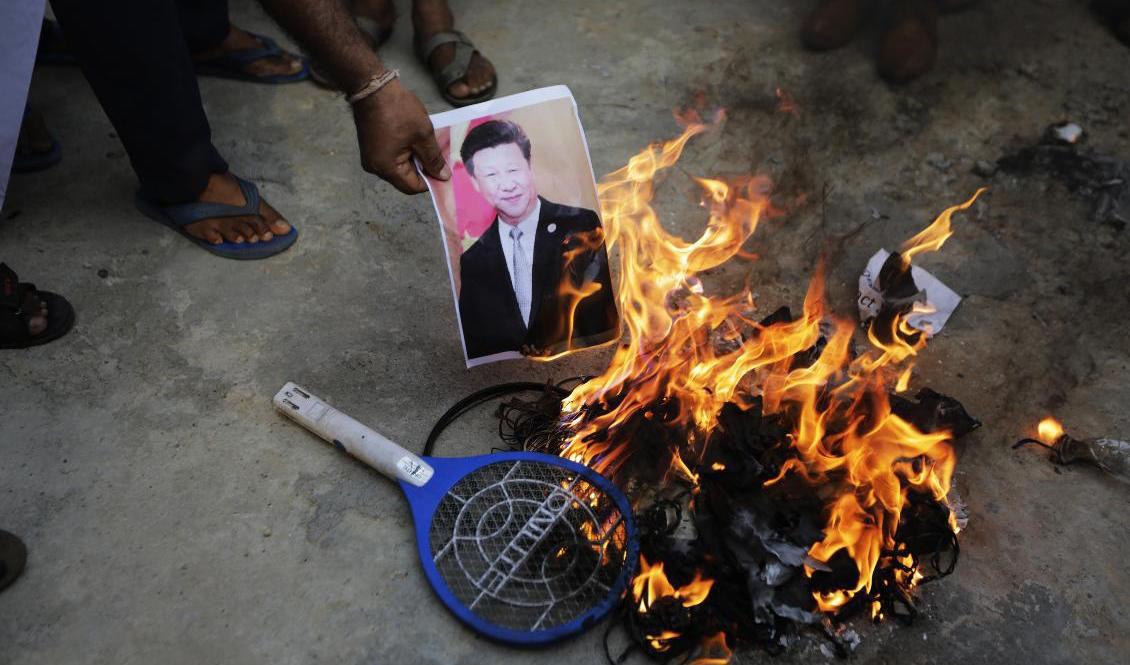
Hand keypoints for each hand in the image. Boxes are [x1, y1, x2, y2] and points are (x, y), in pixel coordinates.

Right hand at [352, 79, 450, 193]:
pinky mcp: (370, 147)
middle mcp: (374, 167)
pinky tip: (412, 138)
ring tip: (425, 143)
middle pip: (405, 178)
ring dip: (414, 158)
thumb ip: (433, 158)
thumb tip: (443, 177)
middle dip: (422, 168)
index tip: (444, 170)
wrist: (372, 86)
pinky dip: (404, 151)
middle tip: (437, 154)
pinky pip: (391, 157)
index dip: (430, 180)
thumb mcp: (423, 135)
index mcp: (386, 168)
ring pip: (399, 167)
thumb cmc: (398, 109)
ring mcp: (370, 157)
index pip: (412, 187)